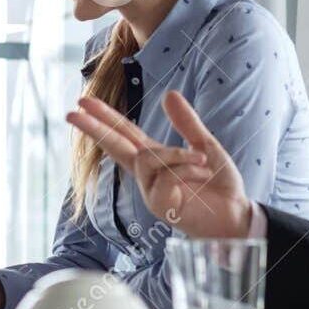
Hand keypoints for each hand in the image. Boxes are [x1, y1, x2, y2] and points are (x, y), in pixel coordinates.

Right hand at [66, 90, 252, 237]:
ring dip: (178, 156)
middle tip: (71, 111)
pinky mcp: (160, 206)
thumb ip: (186, 123)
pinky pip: (167, 177)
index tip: (84, 101)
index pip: (125, 133)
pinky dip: (188, 170)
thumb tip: (168, 93)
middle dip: (94, 128)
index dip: (105, 117)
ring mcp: (151, 191)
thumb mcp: (206, 146)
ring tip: (204, 163)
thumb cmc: (219, 186)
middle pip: (115, 146)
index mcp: (156, 158)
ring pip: (149, 159)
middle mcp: (147, 174)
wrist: (237, 215)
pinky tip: (204, 175)